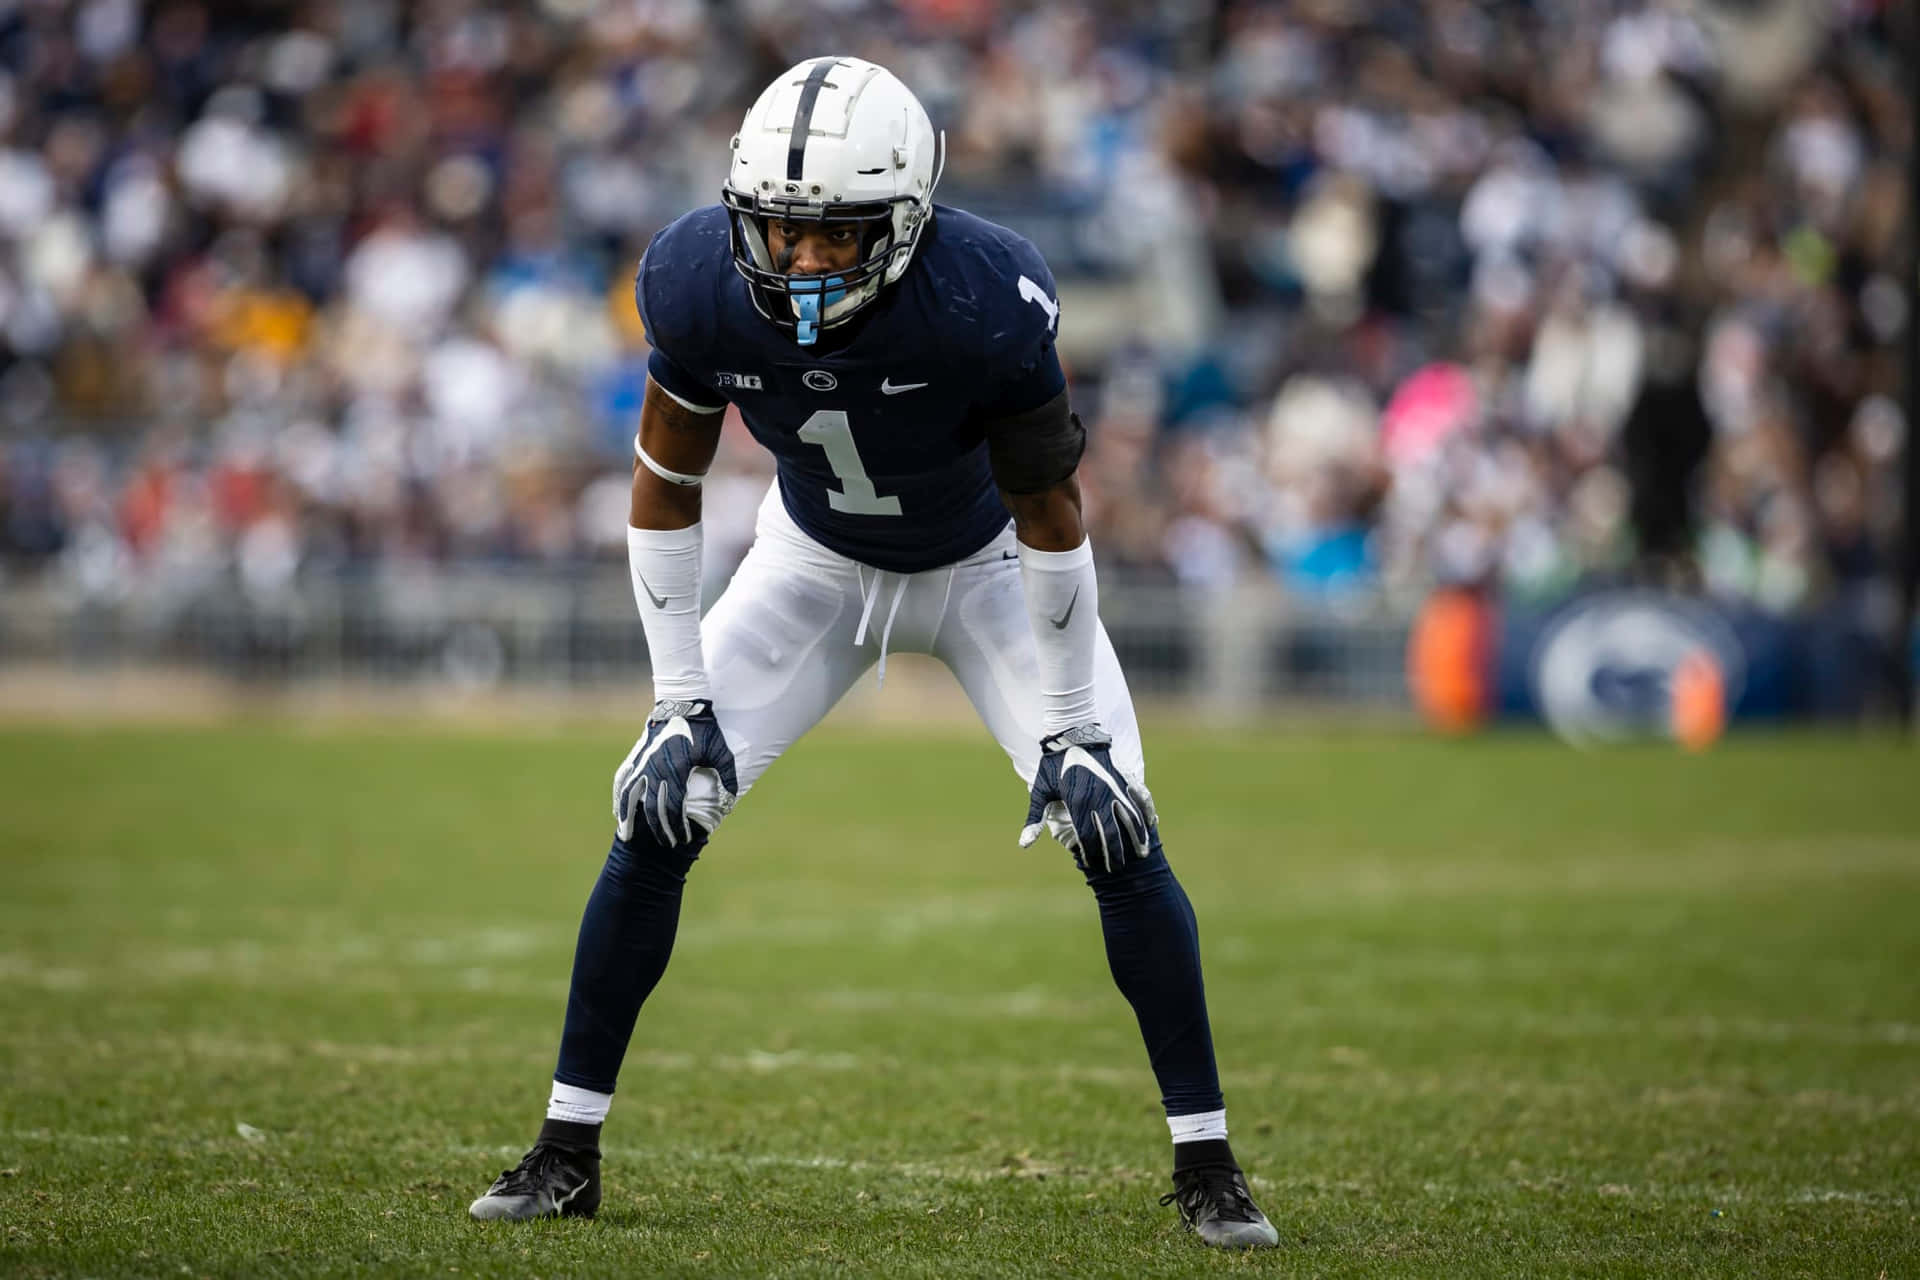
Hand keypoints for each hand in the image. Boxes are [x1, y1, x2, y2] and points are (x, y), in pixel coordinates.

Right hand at [612, 699, 738, 847]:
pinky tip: (617, 813)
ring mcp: (642, 762)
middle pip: (653, 807)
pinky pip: (622, 781)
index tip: (684, 840)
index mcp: (677, 769)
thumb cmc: (705, 730)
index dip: (678, 826)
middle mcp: (655, 768)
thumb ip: (727, 779)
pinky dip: (618, 798)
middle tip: (667, 844)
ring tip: (625, 837)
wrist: (683, 703)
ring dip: (628, 818)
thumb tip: (728, 805)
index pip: (674, 807)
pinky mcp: (635, 756)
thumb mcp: (722, 753)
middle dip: (660, 829)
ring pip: (629, 796)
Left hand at [1018, 724, 1157, 871]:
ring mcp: (1114, 786)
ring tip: (1141, 855)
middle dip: (1114, 854)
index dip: (1092, 854)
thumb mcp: (1040, 791)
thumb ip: (1034, 819)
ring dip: (1136, 838)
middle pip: (1111, 833)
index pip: (1088, 837)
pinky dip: (1146, 812)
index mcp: (1077, 802)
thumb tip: (1024, 845)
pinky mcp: (1123, 777)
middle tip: (1116, 868)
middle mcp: (1099, 796)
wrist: (1071, 732)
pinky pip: (1140, 798)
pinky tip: (1152, 825)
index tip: (1093, 865)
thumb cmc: (1053, 764)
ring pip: (1130, 818)